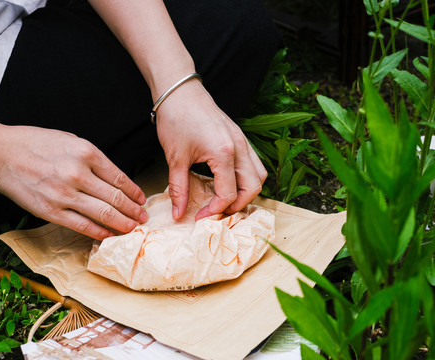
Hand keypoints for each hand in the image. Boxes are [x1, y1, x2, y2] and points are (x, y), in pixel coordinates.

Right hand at [0, 126, 147, 239]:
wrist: (0, 154)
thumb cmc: (35, 144)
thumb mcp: (71, 140)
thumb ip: (93, 158)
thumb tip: (114, 179)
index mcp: (86, 153)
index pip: (120, 178)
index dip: (135, 192)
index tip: (141, 200)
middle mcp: (79, 174)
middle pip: (116, 198)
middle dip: (134, 211)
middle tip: (143, 218)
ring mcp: (65, 194)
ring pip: (103, 214)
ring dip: (123, 223)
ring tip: (133, 228)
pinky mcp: (51, 210)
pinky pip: (82, 225)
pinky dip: (99, 232)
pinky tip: (109, 234)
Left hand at [155, 80, 266, 219]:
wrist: (179, 91)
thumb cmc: (176, 119)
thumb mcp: (175, 158)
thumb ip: (179, 189)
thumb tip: (179, 213)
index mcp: (223, 153)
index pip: (228, 194)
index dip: (215, 211)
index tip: (200, 217)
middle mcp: (239, 147)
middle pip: (253, 187)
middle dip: (237, 205)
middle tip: (217, 212)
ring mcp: (243, 141)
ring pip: (259, 175)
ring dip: (247, 191)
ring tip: (226, 200)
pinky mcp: (240, 137)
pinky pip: (254, 163)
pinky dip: (246, 177)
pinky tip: (228, 182)